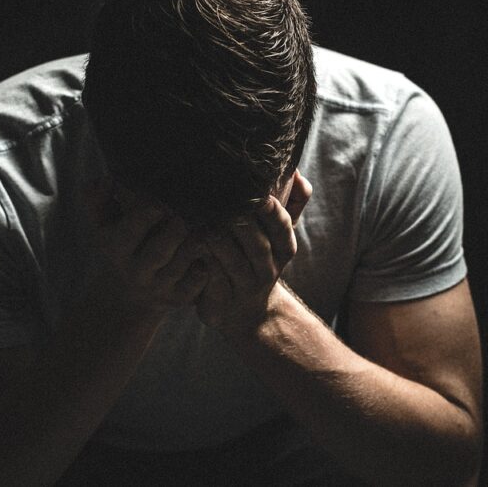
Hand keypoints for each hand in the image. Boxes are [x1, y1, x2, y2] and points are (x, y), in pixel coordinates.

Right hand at [82, 176, 208, 321]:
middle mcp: (136, 271)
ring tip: (204, 232)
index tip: (158, 204)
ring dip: (192, 249)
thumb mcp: (104, 224)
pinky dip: (203, 271)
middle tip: (184, 218)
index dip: (143, 218)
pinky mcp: (178, 298)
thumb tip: (104, 179)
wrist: (128, 295)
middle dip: (172, 234)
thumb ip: (98, 200)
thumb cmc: (121, 244)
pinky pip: (194, 286)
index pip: (128, 233)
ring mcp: (158, 286)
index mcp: (117, 248)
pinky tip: (210, 255)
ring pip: (178, 268)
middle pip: (157, 253)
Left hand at [195, 169, 312, 331]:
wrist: (247, 315)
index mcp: (283, 248)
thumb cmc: (258, 261)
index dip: (271, 212)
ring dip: (217, 240)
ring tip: (202, 221)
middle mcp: (267, 269)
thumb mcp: (277, 236)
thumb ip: (291, 203)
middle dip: (239, 222)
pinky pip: (211, 279)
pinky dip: (201, 261)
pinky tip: (189, 244)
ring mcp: (244, 287)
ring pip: (232, 261)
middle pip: (256, 244)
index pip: (281, 227)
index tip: (260, 194)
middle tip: (220, 201)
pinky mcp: (222, 300)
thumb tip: (298, 172)